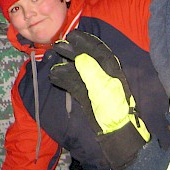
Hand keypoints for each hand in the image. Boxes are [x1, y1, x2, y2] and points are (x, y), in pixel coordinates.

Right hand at [49, 30, 149, 169]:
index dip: (84, 41)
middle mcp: (103, 74)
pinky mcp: (87, 96)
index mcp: (111, 70)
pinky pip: (73, 83)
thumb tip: (80, 57)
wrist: (116, 134)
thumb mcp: (103, 88)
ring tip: (53, 58)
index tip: (70, 35)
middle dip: (72, 50)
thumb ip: (91, 71)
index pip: (97, 50)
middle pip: (86, 57)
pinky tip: (53, 75)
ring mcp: (94, 85)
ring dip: (66, 64)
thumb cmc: (113, 110)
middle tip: (57, 45)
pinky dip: (63, 78)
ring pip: (78, 69)